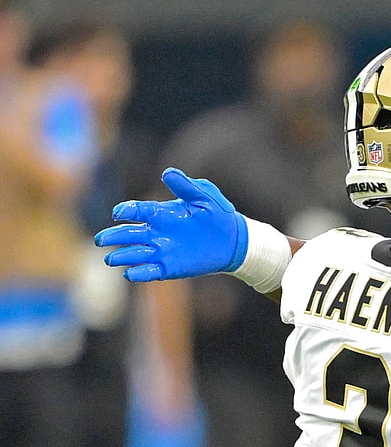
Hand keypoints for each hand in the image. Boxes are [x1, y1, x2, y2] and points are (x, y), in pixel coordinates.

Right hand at [94, 167, 248, 282]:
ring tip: (110, 259)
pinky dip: (139, 273)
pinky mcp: (170, 267)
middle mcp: (157, 232)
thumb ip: (185, 186)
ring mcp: (162, 250)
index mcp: (162, 212)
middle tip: (101, 240)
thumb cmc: (218, 214)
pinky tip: (129, 274)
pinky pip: (150, 271)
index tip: (119, 212)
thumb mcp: (204, 196)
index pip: (138, 210)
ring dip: (122, 256)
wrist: (234, 239)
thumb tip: (167, 173)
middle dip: (114, 236)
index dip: (126, 210)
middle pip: (129, 233)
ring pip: (135, 253)